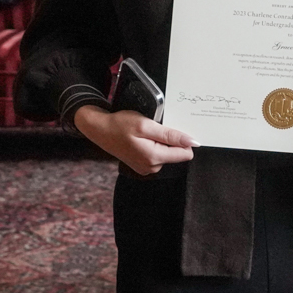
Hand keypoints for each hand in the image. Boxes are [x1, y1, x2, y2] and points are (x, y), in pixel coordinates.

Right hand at [73, 104, 197, 175]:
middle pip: (177, 154)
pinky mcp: (142, 165)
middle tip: (156, 128)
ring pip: (168, 153)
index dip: (184, 139)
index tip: (174, 128)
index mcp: (154, 158)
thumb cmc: (120, 124)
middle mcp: (151, 167)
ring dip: (162, 141)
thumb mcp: (146, 125)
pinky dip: (155, 145)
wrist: (99, 129)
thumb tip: (193, 143)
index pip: (185, 154)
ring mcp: (146, 168)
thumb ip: (170, 135)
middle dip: (171, 140)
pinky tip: (144, 138)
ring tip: (148, 132)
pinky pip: (158, 154)